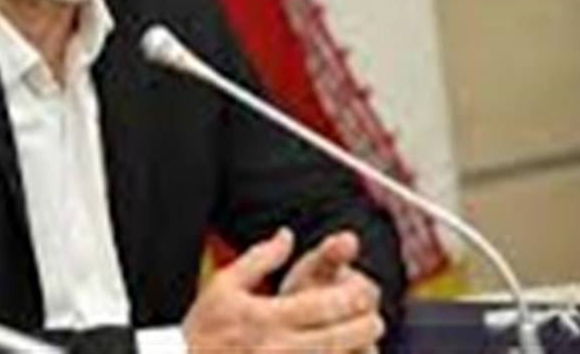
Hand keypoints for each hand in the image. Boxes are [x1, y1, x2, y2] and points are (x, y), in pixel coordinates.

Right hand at [182, 228, 383, 352]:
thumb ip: (259, 258)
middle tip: (375, 318)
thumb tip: (287, 236)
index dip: (352, 298)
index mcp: (264, 317)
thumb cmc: (204, 328)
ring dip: (358, 350)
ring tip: (366, 341)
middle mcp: (277, 348)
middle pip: (338, 337)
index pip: (322, 306)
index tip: (365, 292)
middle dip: (365, 326)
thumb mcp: (224, 284)